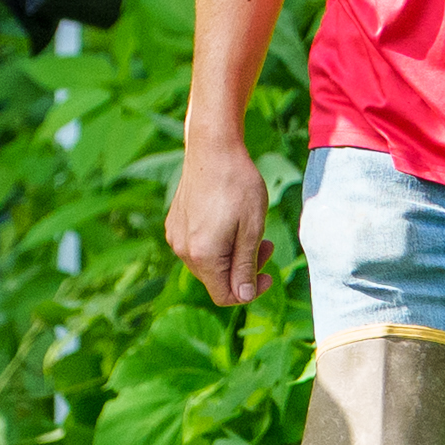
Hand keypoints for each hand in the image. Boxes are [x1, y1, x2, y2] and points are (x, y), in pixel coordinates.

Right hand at [167, 127, 270, 307]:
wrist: (213, 148)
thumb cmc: (238, 186)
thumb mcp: (252, 229)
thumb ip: (246, 266)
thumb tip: (242, 296)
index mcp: (203, 256)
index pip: (225, 295)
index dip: (250, 291)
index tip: (269, 273)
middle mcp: (183, 250)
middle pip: (215, 279)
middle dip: (243, 269)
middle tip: (265, 244)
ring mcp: (175, 235)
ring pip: (207, 262)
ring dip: (230, 254)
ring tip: (248, 229)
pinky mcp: (174, 222)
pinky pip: (196, 245)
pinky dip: (216, 242)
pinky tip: (228, 219)